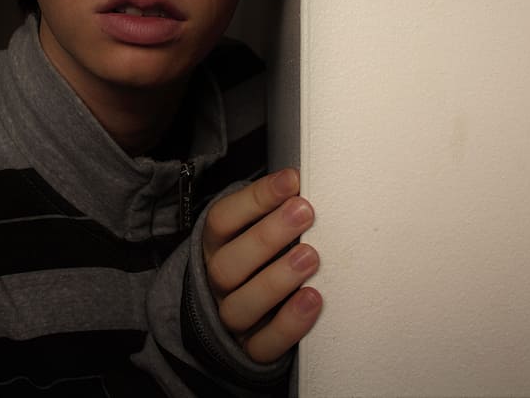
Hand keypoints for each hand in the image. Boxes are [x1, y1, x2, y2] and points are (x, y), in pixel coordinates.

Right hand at [202, 168, 320, 363]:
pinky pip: (264, 344)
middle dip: (267, 236)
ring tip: (311, 257)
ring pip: (240, 306)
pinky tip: (313, 299)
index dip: (255, 199)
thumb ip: (275, 209)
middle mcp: (218, 282)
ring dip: (276, 279)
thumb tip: (303, 180)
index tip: (291, 180)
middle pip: (227, 265)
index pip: (222, 220)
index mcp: (216, 245)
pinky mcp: (252, 349)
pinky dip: (289, 324)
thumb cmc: (263, 257)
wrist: (251, 313)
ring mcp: (232, 317)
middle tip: (305, 212)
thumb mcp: (258, 227)